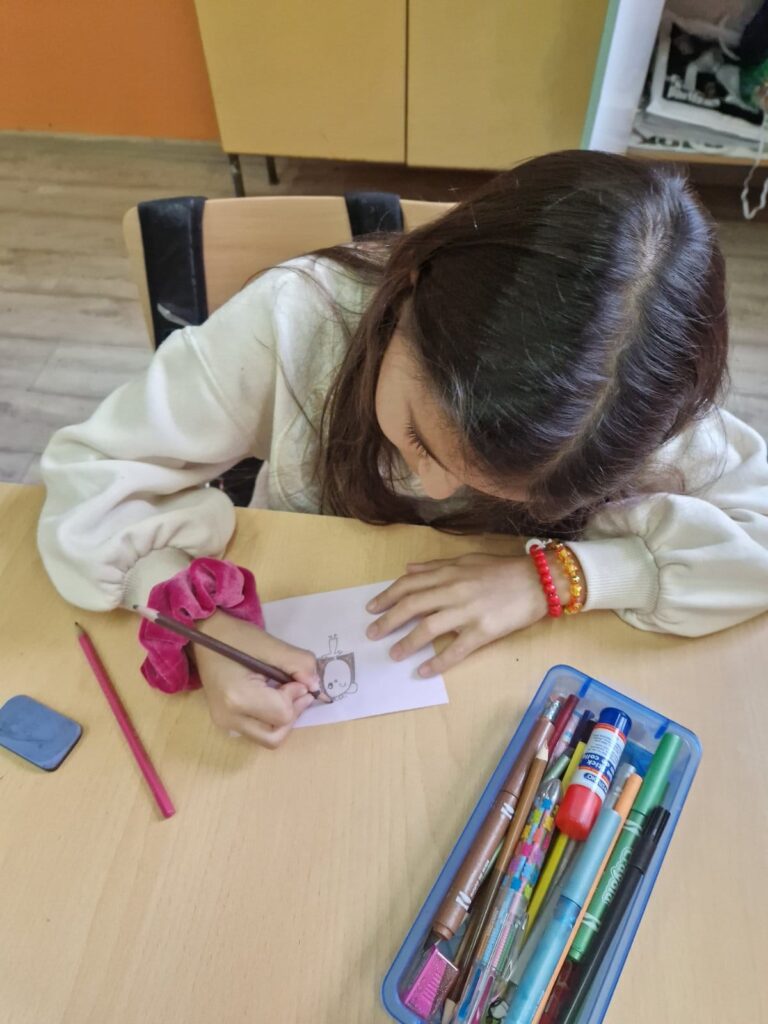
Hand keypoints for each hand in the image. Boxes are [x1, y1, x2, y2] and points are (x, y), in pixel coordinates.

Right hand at [196, 611, 319, 748]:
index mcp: (237, 698)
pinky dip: (271, 719)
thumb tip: (315, 687)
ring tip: (283, 693)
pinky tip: (270, 697)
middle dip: (293, 713)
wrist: (205, 636)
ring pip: (268, 738)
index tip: (292, 677)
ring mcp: (224, 724)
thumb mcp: (272, 645)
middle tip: (294, 688)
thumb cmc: (236, 637)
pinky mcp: (224, 723)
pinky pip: (257, 731)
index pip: (283, 714)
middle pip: (276, 735)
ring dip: (283, 719)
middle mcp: (228, 718)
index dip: (296, 696)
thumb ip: (299, 664)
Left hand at [366, 554, 568, 676]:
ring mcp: (467, 612)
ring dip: (406, 643)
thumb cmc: (502, 570)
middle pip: (411, 607)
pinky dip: (437, 663)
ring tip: (393, 654)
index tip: (371, 608)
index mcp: (449, 573)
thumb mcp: (466, 561)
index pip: (409, 585)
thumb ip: (436, 566)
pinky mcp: (483, 632)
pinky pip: (456, 650)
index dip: (387, 597)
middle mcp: (453, 591)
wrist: (539, 581)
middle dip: (387, 621)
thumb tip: (408, 568)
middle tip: (372, 634)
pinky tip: (424, 672)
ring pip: (428, 629)